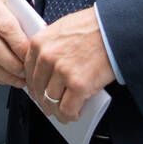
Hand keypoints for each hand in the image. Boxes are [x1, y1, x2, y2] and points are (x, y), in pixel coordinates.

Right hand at [0, 0, 27, 88]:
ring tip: (20, 80)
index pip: (6, 27)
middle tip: (27, 73)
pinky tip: (6, 79)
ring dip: (5, 75)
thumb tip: (37, 48)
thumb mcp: (17, 9)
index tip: (32, 58)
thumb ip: (27, 24)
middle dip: (13, 65)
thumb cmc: (7, 11)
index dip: (21, 46)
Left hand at [25, 6, 115, 122]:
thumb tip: (47, 68)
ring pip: (51, 101)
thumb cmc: (93, 27)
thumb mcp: (62, 29)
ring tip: (62, 112)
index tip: (38, 91)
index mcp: (40, 43)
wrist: (115, 29)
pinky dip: (69, 116)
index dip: (34, 85)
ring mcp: (62, 72)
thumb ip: (51, 46)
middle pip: (38, 88)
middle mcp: (47, 58)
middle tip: (49, 105)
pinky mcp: (78, 85)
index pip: (27, 71)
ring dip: (56, 110)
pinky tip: (73, 115)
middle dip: (43, 100)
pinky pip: (67, 109)